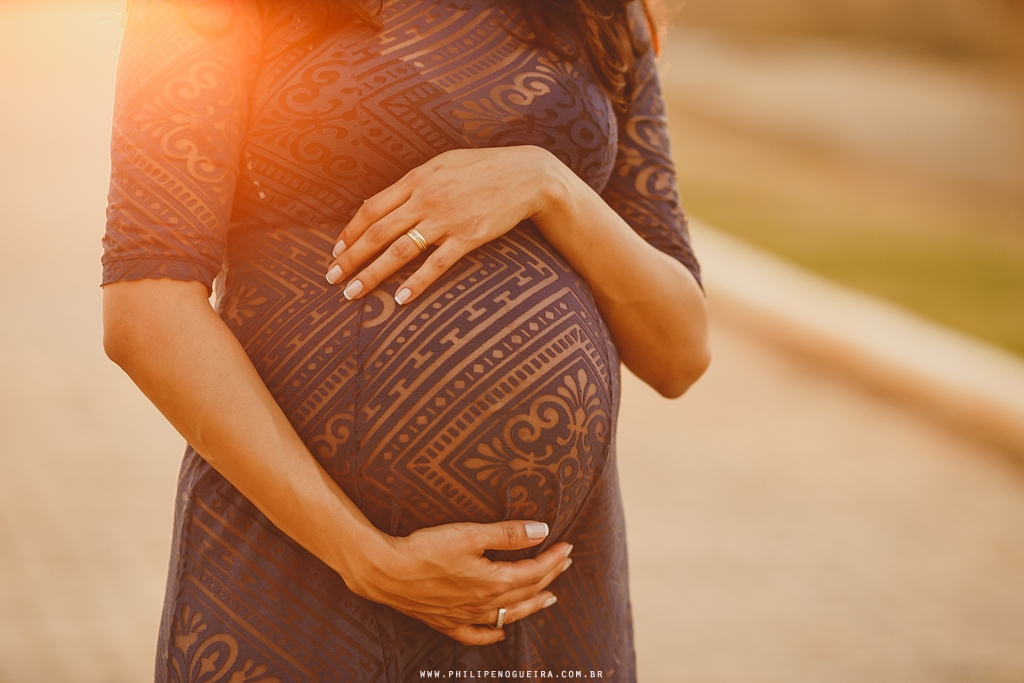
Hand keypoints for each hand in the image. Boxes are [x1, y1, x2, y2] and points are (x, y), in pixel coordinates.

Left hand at [324, 146, 565, 302]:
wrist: (527, 175)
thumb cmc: (485, 168)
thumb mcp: (445, 164)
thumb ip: (418, 182)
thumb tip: (391, 202)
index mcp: (417, 178)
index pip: (373, 208)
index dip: (351, 232)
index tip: (336, 251)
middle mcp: (426, 197)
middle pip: (378, 232)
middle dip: (351, 258)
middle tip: (332, 279)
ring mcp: (447, 218)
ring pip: (400, 250)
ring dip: (372, 274)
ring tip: (353, 294)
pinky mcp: (468, 237)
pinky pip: (436, 264)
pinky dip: (416, 283)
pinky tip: (400, 299)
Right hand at [345, 519, 572, 646]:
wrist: (386, 572)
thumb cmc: (426, 549)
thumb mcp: (470, 534)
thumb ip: (508, 534)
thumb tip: (542, 531)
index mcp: (493, 581)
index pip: (533, 571)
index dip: (553, 558)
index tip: (567, 547)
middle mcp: (484, 603)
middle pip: (526, 591)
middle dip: (549, 576)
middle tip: (565, 563)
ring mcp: (466, 616)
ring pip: (508, 614)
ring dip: (531, 605)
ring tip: (549, 598)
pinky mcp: (446, 622)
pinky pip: (476, 635)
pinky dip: (492, 635)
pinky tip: (501, 632)